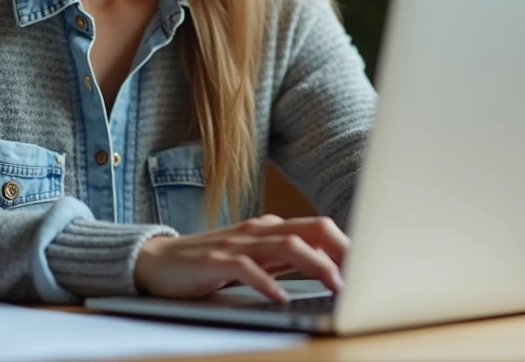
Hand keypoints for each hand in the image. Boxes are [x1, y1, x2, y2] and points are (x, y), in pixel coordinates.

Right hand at [134, 214, 347, 302]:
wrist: (156, 261)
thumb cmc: (211, 262)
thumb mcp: (256, 259)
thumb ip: (287, 260)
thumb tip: (329, 268)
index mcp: (271, 229)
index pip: (317, 228)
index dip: (345, 244)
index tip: (368, 265)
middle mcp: (259, 230)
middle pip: (309, 229)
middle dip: (339, 248)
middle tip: (362, 273)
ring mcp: (237, 243)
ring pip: (285, 245)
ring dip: (314, 264)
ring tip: (335, 284)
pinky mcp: (215, 261)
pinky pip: (246, 268)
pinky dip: (266, 282)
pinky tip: (280, 297)